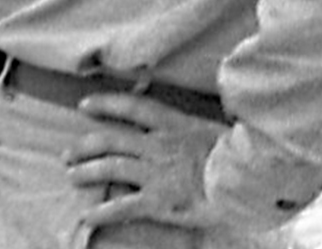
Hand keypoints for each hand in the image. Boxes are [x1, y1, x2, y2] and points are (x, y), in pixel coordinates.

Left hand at [66, 93, 261, 234]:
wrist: (253, 180)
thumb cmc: (246, 157)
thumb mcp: (220, 133)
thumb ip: (197, 131)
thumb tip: (193, 131)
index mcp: (175, 125)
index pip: (132, 107)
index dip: (106, 104)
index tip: (84, 105)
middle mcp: (159, 146)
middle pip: (110, 139)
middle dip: (85, 146)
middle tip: (68, 153)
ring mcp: (156, 173)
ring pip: (110, 168)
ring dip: (86, 172)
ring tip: (71, 176)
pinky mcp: (159, 201)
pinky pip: (123, 206)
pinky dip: (102, 212)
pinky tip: (87, 216)